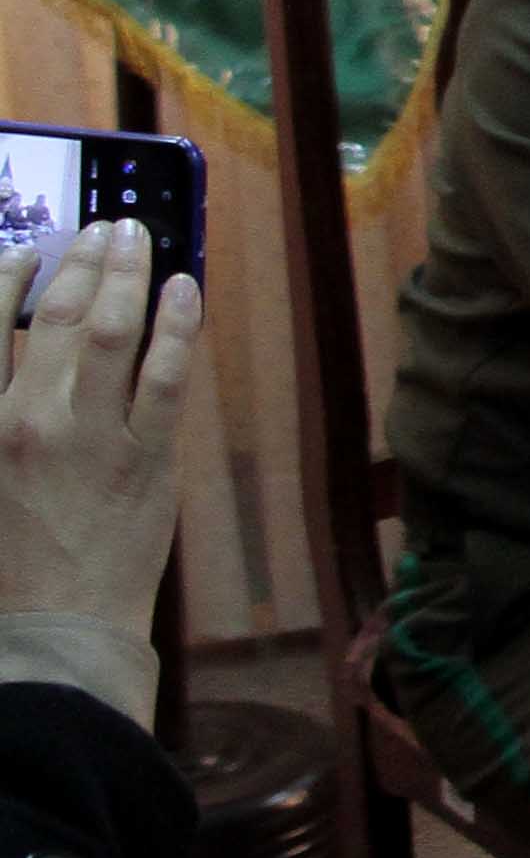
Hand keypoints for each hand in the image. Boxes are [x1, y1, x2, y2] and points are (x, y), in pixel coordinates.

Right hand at [0, 223, 201, 700]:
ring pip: (117, 331)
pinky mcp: (149, 458)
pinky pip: (169, 373)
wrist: (50, 631)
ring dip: (131, 275)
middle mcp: (30, 421)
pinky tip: (184, 289)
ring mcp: (94, 437)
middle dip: (82, 261)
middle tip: (103, 226)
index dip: (5, 277)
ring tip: (140, 238)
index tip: (27, 249)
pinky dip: (178, 323)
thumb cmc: (2, 563)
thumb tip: (18, 361)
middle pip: (57, 316)